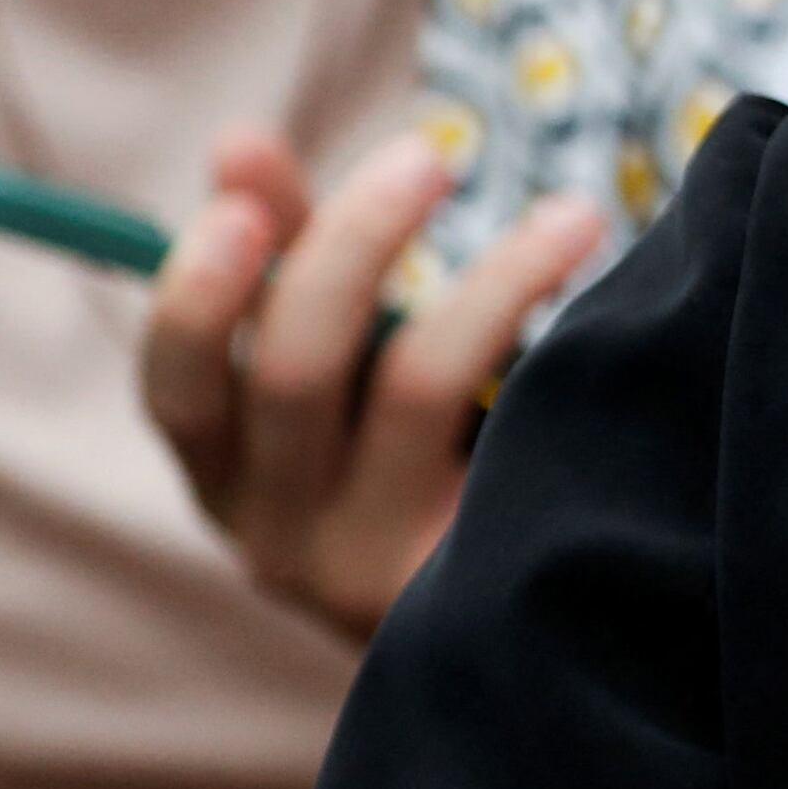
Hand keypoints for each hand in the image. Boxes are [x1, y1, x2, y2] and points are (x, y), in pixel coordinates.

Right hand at [139, 124, 606, 636]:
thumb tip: (237, 139)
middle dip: (357, 241)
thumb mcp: (339, 371)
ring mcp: (376, 572)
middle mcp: (280, 538)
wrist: (518, 649)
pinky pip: (513, 442)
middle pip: (294, 371)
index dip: (199, 293)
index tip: (241, 205)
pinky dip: (549, 355)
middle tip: (432, 152)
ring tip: (575, 212)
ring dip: (493, 278)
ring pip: (415, 389)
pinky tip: (612, 316)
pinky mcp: (475, 587)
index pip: (174, 389)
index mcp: (226, 480)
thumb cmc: (411, 468)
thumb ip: (289, 258)